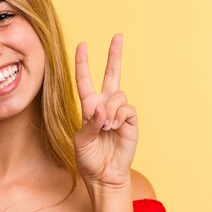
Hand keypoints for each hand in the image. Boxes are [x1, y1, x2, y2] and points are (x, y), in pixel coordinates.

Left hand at [74, 34, 137, 190]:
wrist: (104, 175)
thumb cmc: (89, 158)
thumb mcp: (81, 139)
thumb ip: (89, 121)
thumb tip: (102, 107)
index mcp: (89, 106)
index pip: (85, 80)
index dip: (83, 63)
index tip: (82, 45)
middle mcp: (105, 105)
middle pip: (111, 74)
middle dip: (114, 55)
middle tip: (118, 36)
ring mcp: (119, 112)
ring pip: (117, 95)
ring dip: (108, 111)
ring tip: (105, 127)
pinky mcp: (130, 120)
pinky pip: (126, 108)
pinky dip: (118, 117)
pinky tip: (114, 128)